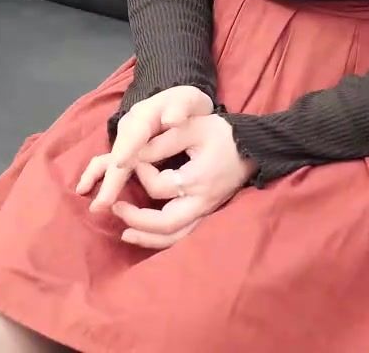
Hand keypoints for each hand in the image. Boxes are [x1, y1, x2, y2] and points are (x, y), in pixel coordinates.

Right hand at [74, 85, 211, 213]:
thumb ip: (181, 106)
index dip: (128, 147)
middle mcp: (130, 128)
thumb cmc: (187, 106)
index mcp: (146, 114)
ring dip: (101, 182)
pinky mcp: (125, 151)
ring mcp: (125, 140)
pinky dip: (95, 177)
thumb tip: (173, 118)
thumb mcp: (189, 100)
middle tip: (103, 202)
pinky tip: (85, 191)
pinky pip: (106, 164)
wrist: (181, 105)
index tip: (121, 163)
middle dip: (111, 177)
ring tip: (95, 205)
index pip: (135, 132)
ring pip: (110, 161)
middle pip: (119, 153)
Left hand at [108, 113, 258, 249]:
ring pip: (174, 237)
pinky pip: (183, 236)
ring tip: (124, 232)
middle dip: (137, 219)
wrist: (253, 146)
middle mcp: (201, 202)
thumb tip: (132, 155)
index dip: (140, 172)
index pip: (158, 186)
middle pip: (165, 223)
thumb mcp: (192, 127)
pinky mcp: (206, 214)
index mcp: (197, 179)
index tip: (134, 157)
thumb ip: (162, 141)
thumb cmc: (221, 134)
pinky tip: (145, 236)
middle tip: (116, 206)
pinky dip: (162, 240)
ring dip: (147, 237)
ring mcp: (205, 212)